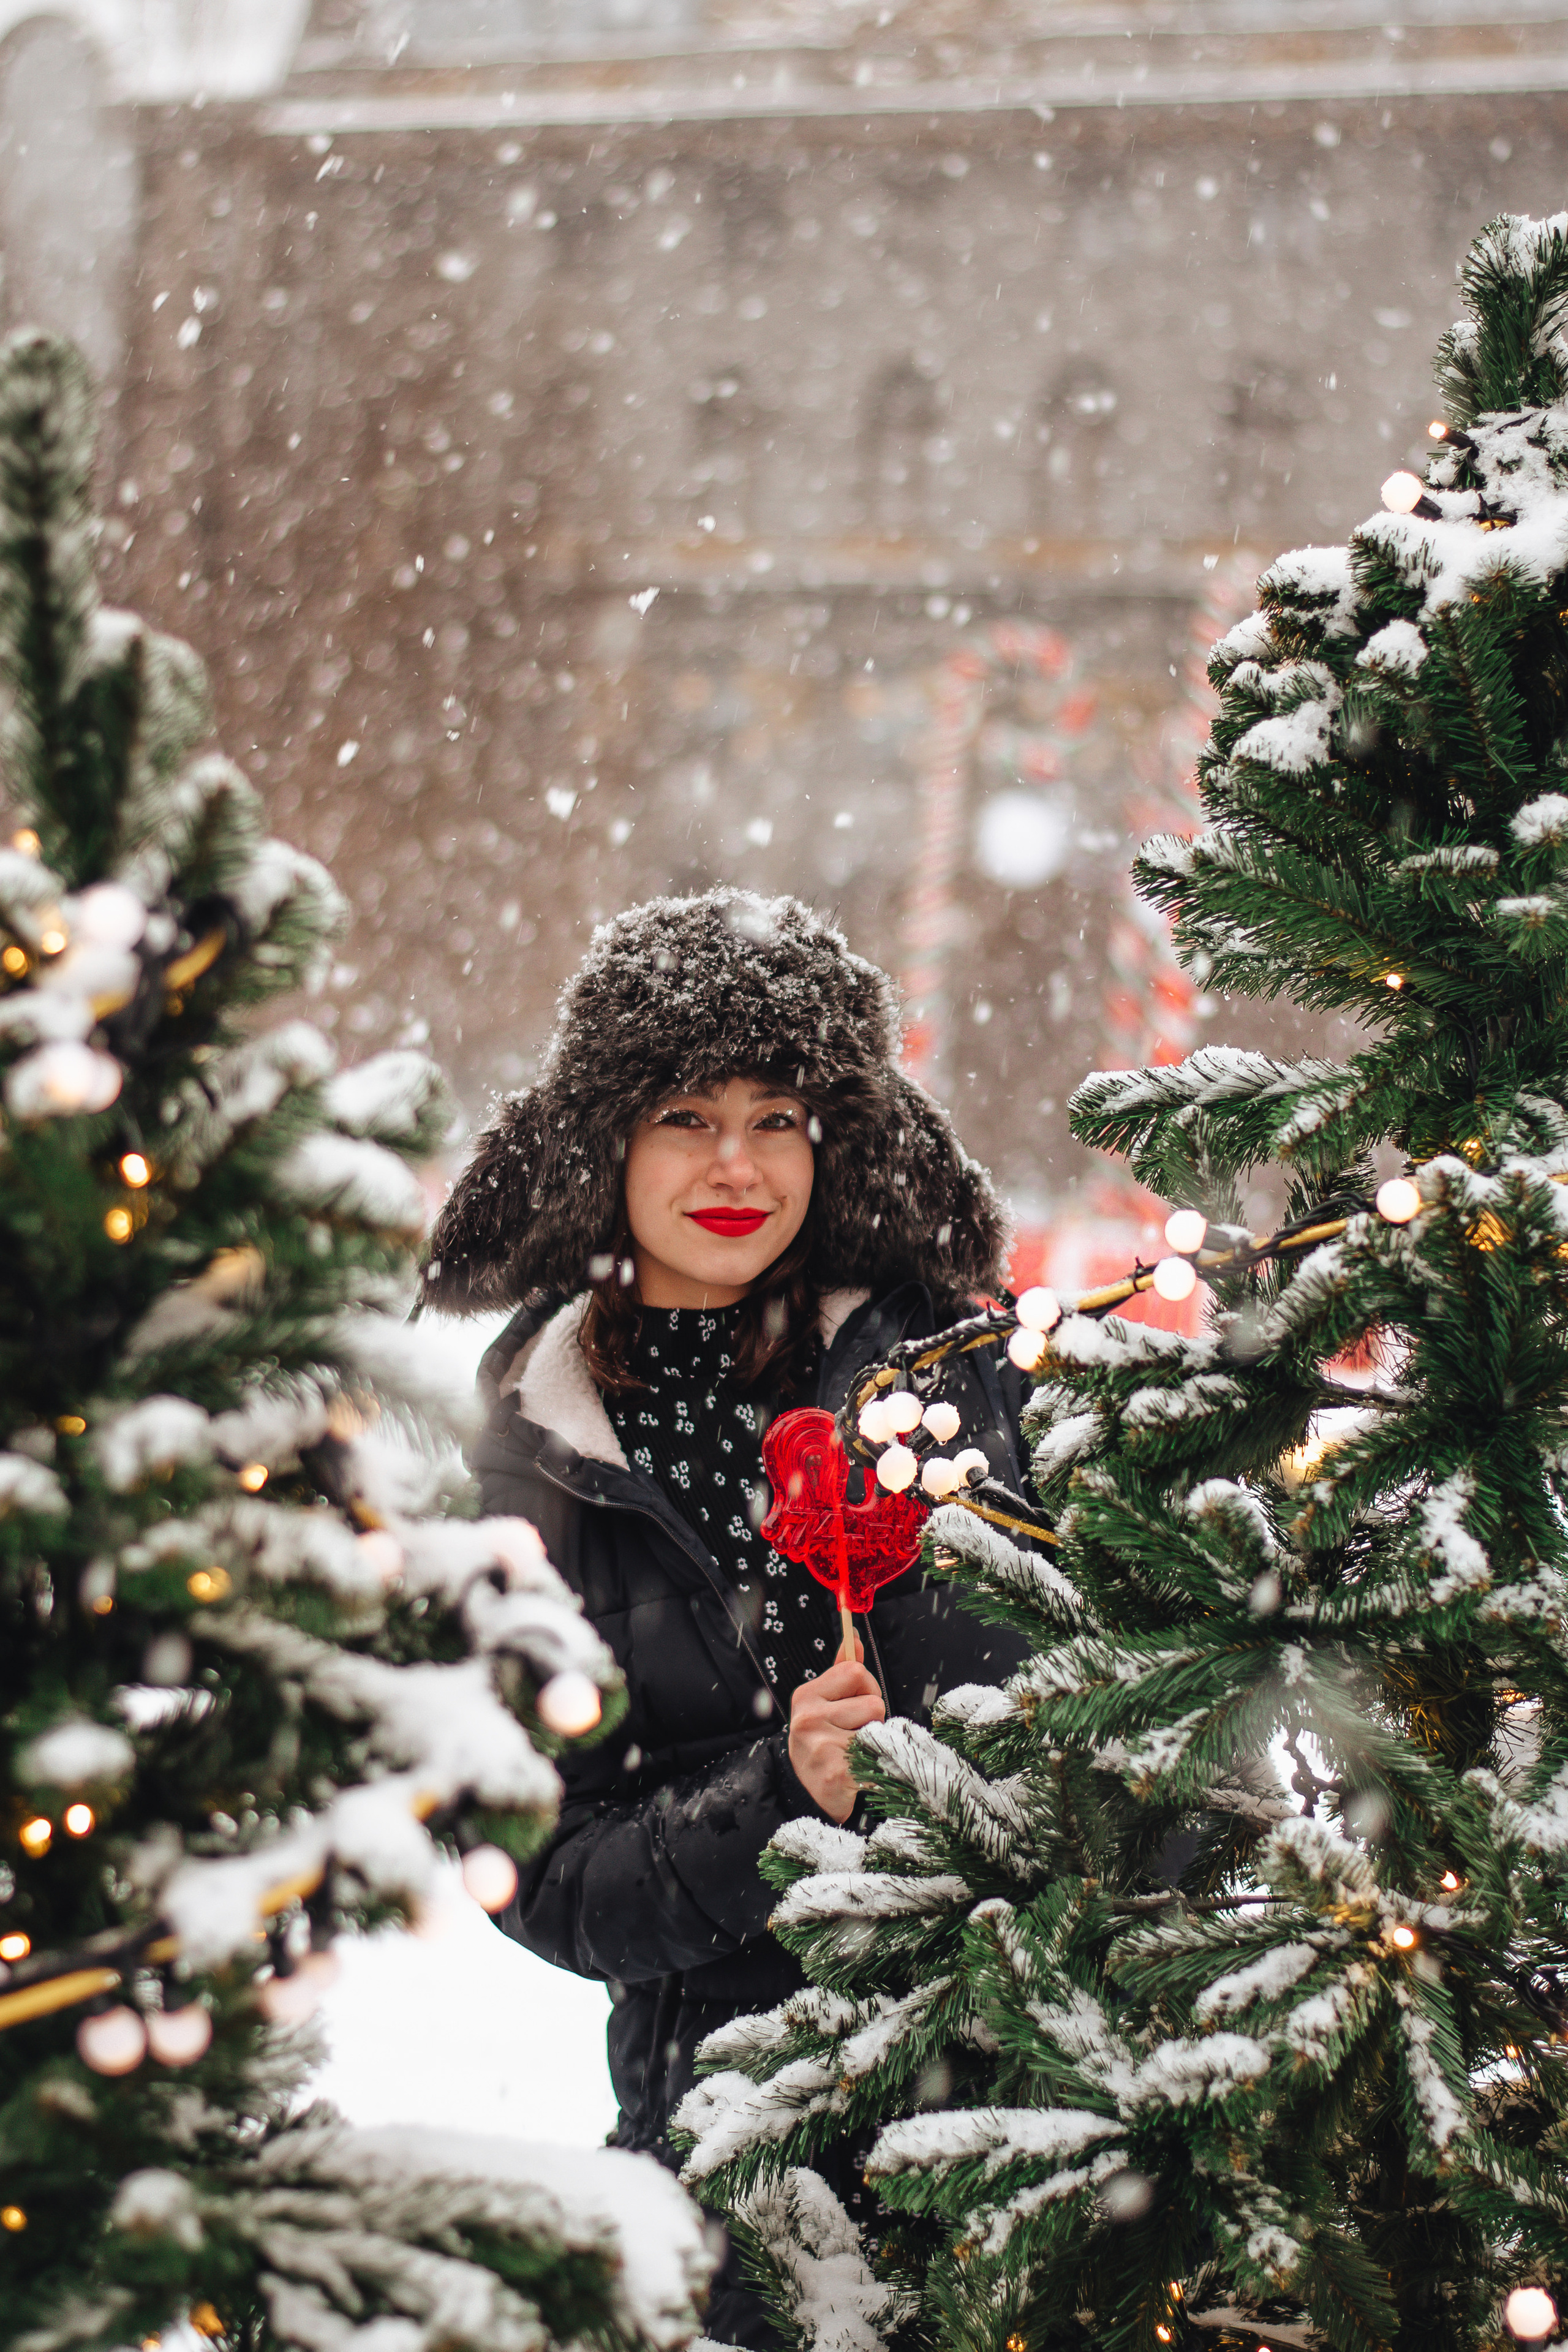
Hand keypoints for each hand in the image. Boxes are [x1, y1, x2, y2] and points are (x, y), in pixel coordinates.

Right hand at [787, 1640, 884, 1822]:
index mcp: (807, 1695)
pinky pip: (878, 1755)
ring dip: (874, 1742)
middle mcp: (808, 1718)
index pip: (856, 1671)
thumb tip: (853, 1638)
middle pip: (872, 1701)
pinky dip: (876, 1765)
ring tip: (855, 1753)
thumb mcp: (826, 1703)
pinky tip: (858, 1772)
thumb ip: (841, 1671)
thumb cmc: (824, 1743)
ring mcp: (820, 1746)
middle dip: (872, 1718)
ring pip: (878, 1728)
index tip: (854, 1706)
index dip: (866, 1688)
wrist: (809, 1795)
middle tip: (852, 1734)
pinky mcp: (836, 1773)